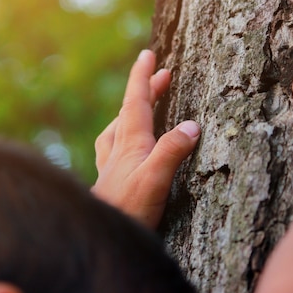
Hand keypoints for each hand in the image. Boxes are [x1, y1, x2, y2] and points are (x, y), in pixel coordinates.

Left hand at [91, 50, 199, 228]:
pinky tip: (124, 150)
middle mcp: (118, 150)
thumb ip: (171, 151)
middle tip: (161, 75)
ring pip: (119, 129)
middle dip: (145, 90)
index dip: (142, 77)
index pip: (135, 102)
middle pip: (129, 111)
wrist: (100, 238)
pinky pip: (115, 149)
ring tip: (140, 107)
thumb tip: (192, 125)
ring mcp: (112, 166)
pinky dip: (123, 137)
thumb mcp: (155, 180)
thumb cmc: (128, 210)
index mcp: (130, 143)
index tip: (148, 55)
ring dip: (132, 112)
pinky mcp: (111, 182)